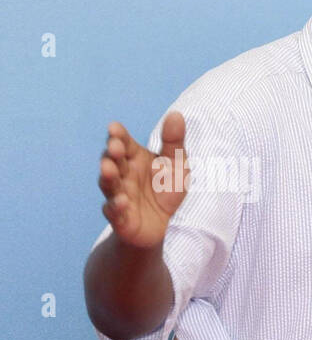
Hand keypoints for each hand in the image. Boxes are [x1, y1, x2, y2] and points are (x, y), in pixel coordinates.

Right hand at [98, 111, 187, 247]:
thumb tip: (176, 114)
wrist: (161, 224)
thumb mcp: (176, 165)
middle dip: (112, 153)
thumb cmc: (165, 189)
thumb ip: (174, 142)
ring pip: (108, 184)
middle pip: (112, 160)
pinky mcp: (120, 217)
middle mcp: (122, 173)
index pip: (123, 142)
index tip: (114, 128)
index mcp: (133, 157)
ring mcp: (118, 194)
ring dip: (107, 176)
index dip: (118, 135)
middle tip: (115, 147)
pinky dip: (117, 206)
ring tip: (108, 168)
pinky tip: (123, 201)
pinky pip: (115, 211)